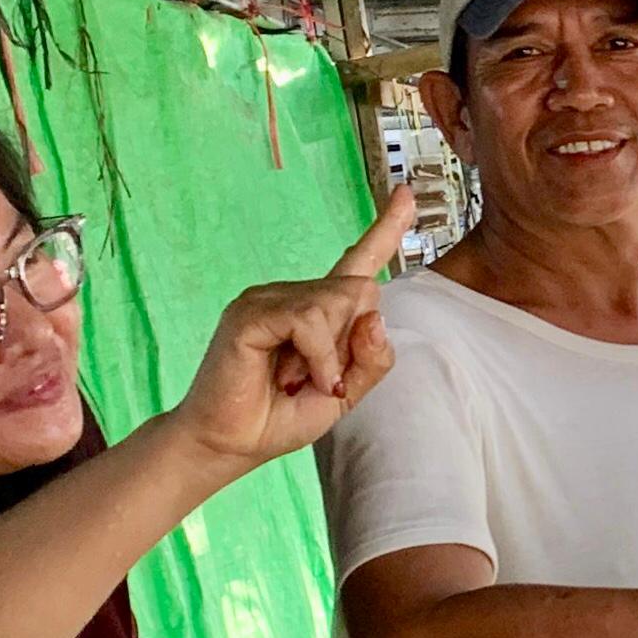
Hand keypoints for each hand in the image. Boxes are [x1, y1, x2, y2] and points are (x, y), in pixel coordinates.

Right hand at [162, 188, 414, 472]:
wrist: (230, 445)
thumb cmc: (281, 416)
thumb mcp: (346, 393)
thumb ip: (371, 357)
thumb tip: (374, 312)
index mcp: (318, 309)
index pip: (358, 261)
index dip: (386, 228)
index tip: (407, 192)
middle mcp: (293, 294)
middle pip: (361, 291)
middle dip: (351, 344)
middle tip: (314, 379)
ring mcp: (268, 298)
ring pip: (339, 303)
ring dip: (331, 356)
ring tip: (297, 380)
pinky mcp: (251, 313)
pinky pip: (311, 320)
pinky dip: (318, 356)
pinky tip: (298, 379)